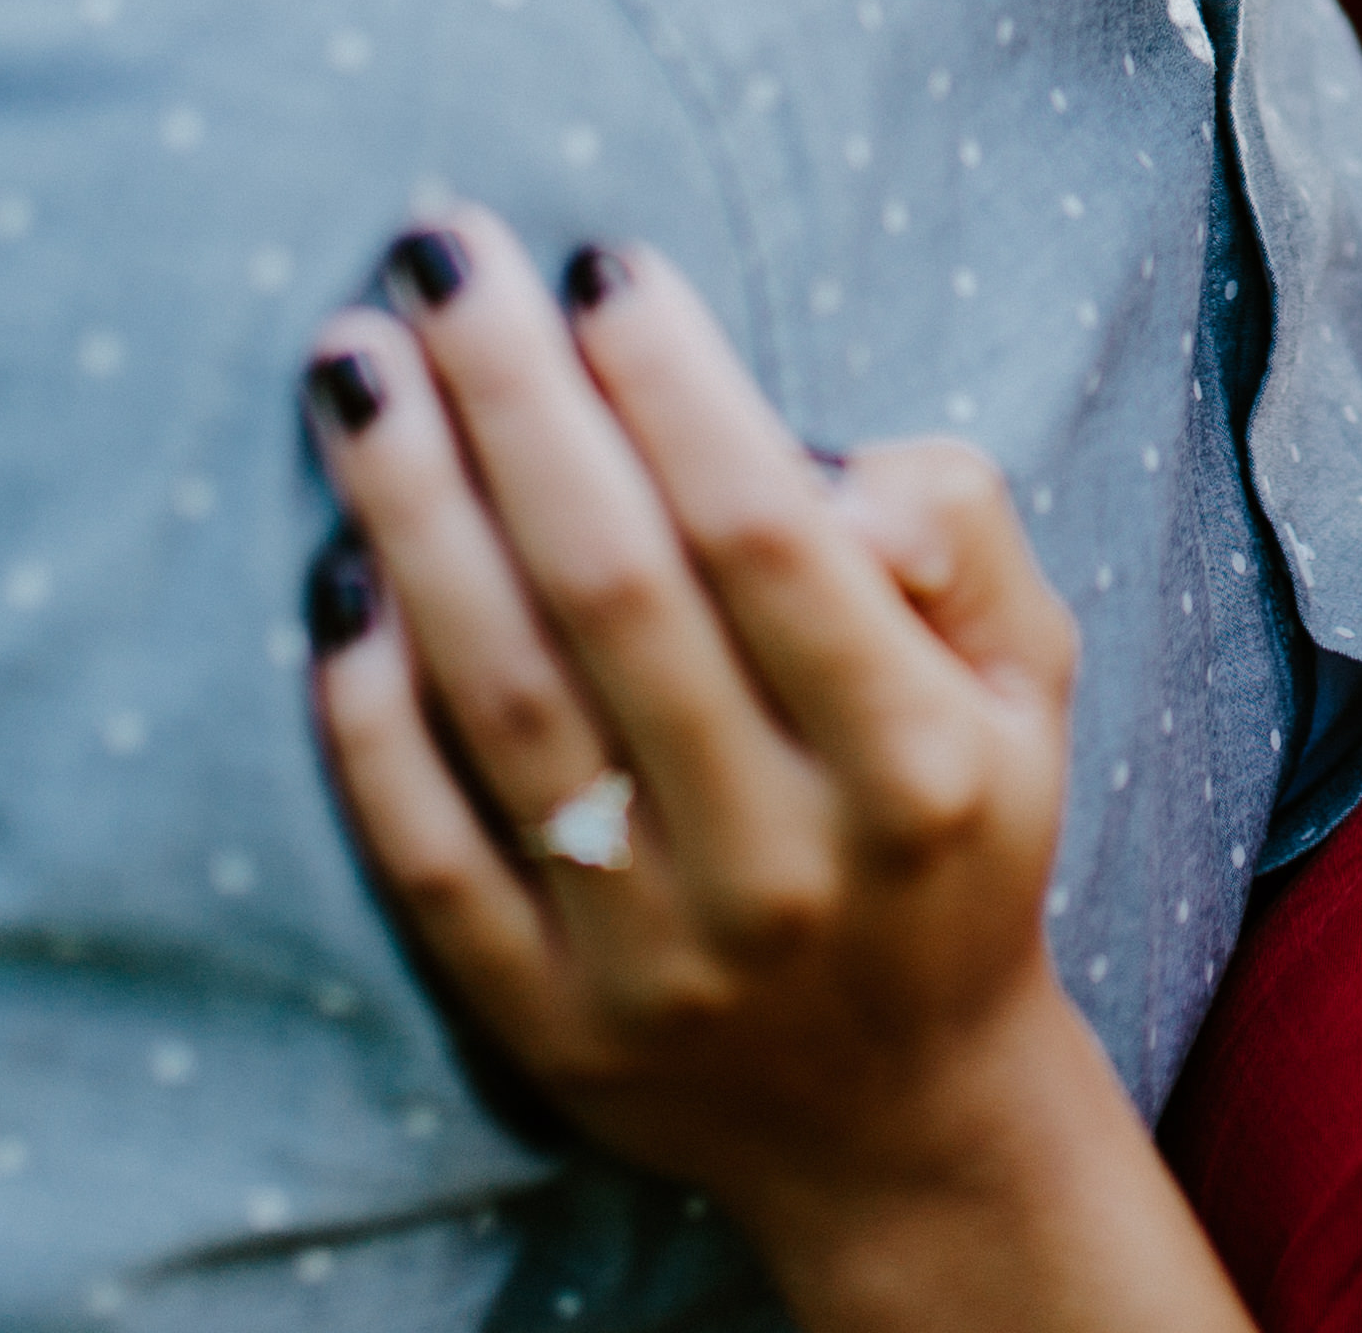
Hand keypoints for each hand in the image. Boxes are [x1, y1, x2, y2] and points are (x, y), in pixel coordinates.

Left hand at [300, 219, 1094, 1244]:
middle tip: (430, 250)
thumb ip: (955, 530)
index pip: (770, 537)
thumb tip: (811, 462)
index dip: (673, 387)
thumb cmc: (951, 822)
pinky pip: (423, 845)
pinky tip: (334, 575)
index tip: (594, 261)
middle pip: (612, 590)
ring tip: (350, 364)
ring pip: (502, 698)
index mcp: (919, 762)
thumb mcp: (1027, 673)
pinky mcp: (540, 1023)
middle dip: (509, 395)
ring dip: (410, 510)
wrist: (898, 1110)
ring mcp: (653, 953)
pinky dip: (368, 707)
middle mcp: (786, 862)